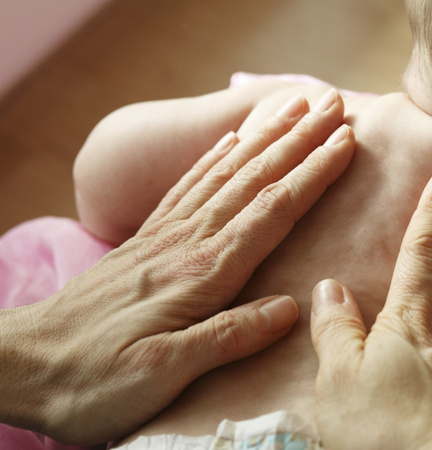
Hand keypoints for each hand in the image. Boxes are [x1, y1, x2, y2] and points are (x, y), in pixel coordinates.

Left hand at [0, 92, 353, 444]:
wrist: (23, 365)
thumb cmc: (94, 379)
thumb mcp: (163, 373)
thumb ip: (227, 337)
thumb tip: (290, 308)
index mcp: (202, 273)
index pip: (271, 212)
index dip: (312, 175)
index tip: (345, 142)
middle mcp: (187, 243)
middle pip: (254, 180)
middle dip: (298, 140)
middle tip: (332, 105)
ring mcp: (164, 237)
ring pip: (225, 174)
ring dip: (264, 138)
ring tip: (292, 109)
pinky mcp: (145, 241)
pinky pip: (187, 187)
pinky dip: (213, 159)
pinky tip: (228, 142)